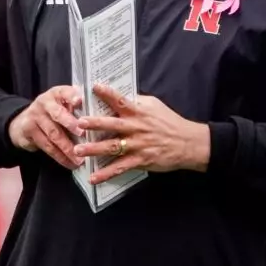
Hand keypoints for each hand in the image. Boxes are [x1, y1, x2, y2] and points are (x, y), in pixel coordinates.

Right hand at [8, 85, 84, 169]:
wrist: (25, 120)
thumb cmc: (54, 112)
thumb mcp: (63, 104)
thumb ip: (77, 108)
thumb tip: (100, 118)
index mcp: (57, 93)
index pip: (65, 92)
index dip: (72, 96)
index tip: (79, 101)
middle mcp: (45, 103)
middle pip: (58, 114)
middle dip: (70, 124)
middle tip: (83, 133)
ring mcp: (35, 117)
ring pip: (53, 134)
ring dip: (68, 148)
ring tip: (80, 159)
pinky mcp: (29, 131)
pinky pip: (47, 146)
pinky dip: (60, 157)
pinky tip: (70, 163)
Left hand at [73, 84, 209, 184]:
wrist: (188, 144)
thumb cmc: (169, 122)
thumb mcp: (154, 106)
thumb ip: (137, 101)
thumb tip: (120, 95)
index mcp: (139, 112)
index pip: (121, 100)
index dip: (107, 93)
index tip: (93, 87)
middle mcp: (136, 128)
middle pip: (112, 125)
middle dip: (95, 124)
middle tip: (79, 123)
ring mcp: (137, 146)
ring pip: (112, 147)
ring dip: (94, 149)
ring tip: (78, 150)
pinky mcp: (140, 161)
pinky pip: (120, 168)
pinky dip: (106, 174)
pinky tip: (93, 178)